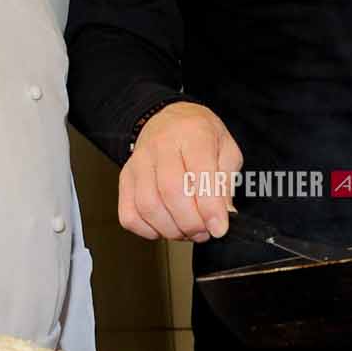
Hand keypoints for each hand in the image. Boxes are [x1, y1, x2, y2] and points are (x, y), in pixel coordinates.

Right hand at [120, 101, 241, 241]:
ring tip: (188, 230)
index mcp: (193, 134)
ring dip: (171, 229)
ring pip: (148, 206)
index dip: (210, 208)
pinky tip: (165, 226)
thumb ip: (226, 183)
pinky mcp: (125, 179)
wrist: (170, 119)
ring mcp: (138, 162)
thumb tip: (223, 215)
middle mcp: (161, 145)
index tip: (219, 228)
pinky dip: (148, 230)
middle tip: (204, 231)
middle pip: (171, 192)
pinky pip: (129, 215)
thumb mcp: (226, 149)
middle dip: (191, 222)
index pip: (200, 173)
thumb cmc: (200, 136)